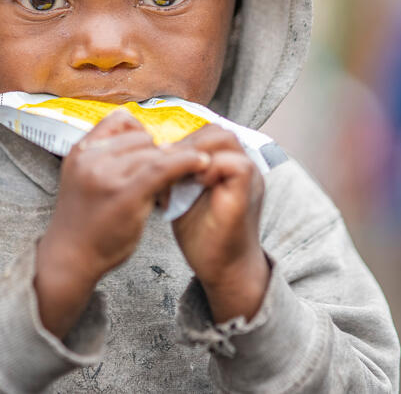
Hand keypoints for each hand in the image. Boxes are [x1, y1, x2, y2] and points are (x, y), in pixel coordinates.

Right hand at [35, 110, 208, 337]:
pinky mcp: (126, 193)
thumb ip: (105, 157)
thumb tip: (145, 140)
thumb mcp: (83, 178)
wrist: (70, 258)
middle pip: (140, 138)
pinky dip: (186, 162)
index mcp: (81, 150)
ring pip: (154, 152)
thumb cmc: (84, 222)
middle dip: (155, 154)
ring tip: (170, 184)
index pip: (120, 120)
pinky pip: (163, 168)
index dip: (140, 134)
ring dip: (169, 164)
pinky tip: (201, 163)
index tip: (150, 151)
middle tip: (162, 177)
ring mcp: (107, 175)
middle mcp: (91, 158)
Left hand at [170, 125, 269, 322]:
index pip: (206, 134)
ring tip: (175, 171)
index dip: (182, 141)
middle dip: (186, 143)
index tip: (159, 156)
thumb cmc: (202, 236)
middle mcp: (242, 164)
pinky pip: (235, 164)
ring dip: (195, 152)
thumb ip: (176, 174)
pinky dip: (210, 169)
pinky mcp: (249, 192)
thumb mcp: (183, 196)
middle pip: (216, 131)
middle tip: (163, 160)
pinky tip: (191, 184)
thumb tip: (150, 155)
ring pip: (226, 140)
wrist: (223, 269)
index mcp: (227, 164)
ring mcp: (250, 176)